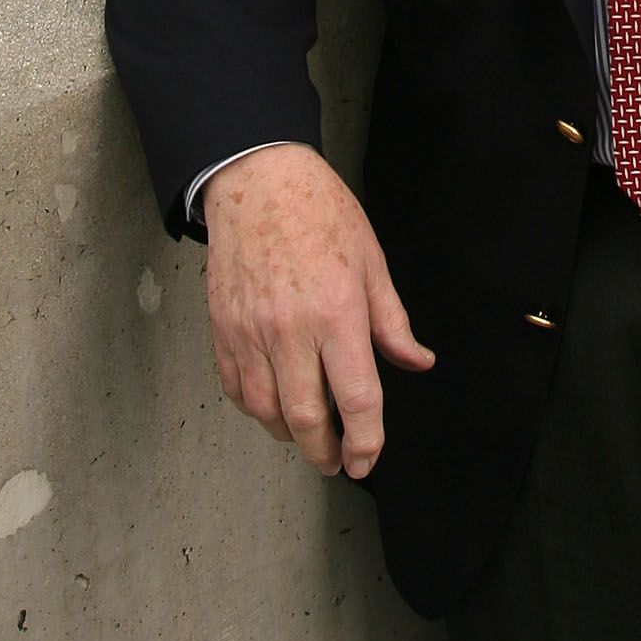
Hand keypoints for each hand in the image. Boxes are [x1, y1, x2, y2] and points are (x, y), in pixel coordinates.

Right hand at [202, 142, 433, 477]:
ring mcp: (251, 332)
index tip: (368, 459)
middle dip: (325, 453)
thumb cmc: (318, 211)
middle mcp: (291, 329)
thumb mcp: (371, 260)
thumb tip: (417, 362)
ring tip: (309, 434)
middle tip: (338, 460)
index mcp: (336, 312)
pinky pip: (236, 389)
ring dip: (289, 436)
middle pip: (306, 419)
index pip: (357, 398)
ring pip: (266, 412)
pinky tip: (274, 404)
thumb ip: (392, 321)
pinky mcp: (223, 330)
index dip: (367, 442)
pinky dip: (256, 408)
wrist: (257, 180)